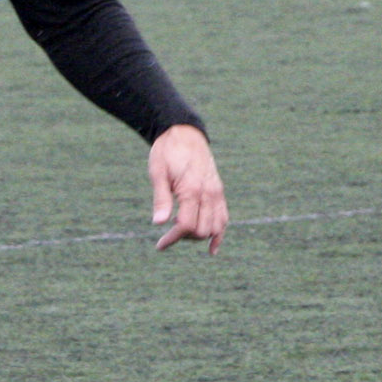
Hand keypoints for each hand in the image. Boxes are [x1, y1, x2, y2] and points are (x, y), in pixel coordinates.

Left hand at [147, 125, 227, 254]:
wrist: (184, 133)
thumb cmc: (167, 152)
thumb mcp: (158, 173)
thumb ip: (161, 198)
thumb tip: (158, 223)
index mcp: (192, 189)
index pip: (185, 225)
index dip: (172, 239)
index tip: (159, 245)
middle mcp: (209, 193)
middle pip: (201, 230)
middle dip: (184, 237)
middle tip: (168, 232)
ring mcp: (217, 193)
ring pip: (215, 228)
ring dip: (199, 236)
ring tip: (182, 230)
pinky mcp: (219, 191)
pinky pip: (224, 218)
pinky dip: (219, 234)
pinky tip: (211, 248)